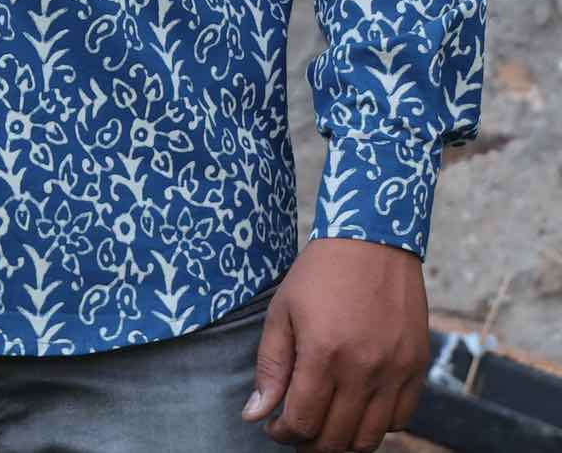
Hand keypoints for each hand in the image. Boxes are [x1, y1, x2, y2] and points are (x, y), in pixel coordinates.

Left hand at [241, 236, 430, 450]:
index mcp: (323, 352)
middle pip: (335, 438)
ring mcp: (394, 370)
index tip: (275, 427)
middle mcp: (362, 368)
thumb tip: (255, 415)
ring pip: (369, 438)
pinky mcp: (416, 366)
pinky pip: (401, 419)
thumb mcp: (283, 310)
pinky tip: (359, 407)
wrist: (372, 239)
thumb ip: (270, 366)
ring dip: (343, 440)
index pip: (302, 421)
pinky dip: (378, 424)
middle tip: (298, 430)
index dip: (283, 433)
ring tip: (327, 424)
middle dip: (309, 443)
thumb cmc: (320, 273)